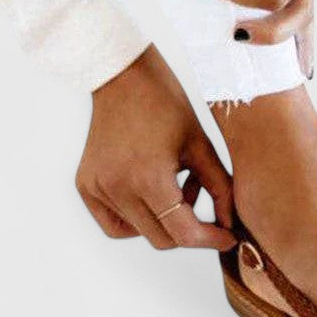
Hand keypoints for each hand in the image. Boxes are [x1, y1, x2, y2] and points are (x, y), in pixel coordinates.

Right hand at [76, 45, 235, 250]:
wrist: (123, 76)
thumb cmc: (166, 104)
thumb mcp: (202, 146)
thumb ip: (220, 190)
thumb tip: (229, 225)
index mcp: (148, 177)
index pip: (184, 233)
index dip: (211, 239)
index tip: (228, 237)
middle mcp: (117, 188)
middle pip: (164, 239)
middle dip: (190, 228)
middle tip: (199, 193)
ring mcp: (97, 189)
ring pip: (141, 233)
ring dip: (165, 220)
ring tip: (175, 183)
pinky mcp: (86, 186)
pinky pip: (116, 225)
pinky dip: (138, 220)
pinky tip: (151, 192)